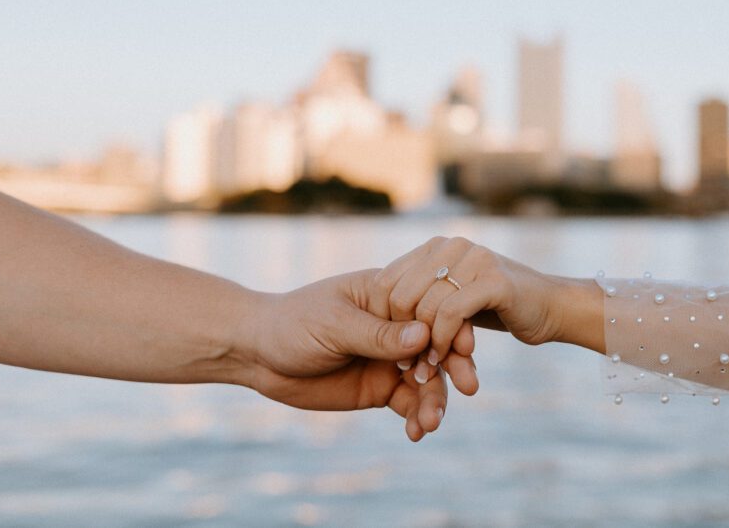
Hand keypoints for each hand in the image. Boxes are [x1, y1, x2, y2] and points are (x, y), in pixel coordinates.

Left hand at [243, 268, 447, 440]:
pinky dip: (418, 417)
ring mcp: (392, 358)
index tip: (465, 348)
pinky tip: (418, 432)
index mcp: (388, 295)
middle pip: (438, 344)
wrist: (259, 355)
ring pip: (429, 378)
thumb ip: (378, 334)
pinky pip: (410, 402)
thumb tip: (425, 334)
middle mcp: (397, 325)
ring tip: (432, 423)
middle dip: (455, 366)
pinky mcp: (382, 387)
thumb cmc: (293, 324)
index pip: (431, 308)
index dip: (452, 327)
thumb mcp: (334, 324)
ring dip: (437, 400)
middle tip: (469, 387)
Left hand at [372, 237, 588, 373]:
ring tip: (426, 370)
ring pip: (423, 307)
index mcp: (434, 247)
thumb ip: (421, 304)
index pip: (384, 282)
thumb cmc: (499, 308)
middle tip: (407, 367)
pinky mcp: (492, 280)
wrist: (553, 307)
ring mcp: (472, 259)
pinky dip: (441, 342)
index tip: (391, 352)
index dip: (383, 321)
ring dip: (421, 347)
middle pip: (399, 295)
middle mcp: (449, 246)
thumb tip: (380, 321)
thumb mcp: (453, 302)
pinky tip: (444, 361)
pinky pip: (450, 314)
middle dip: (400, 336)